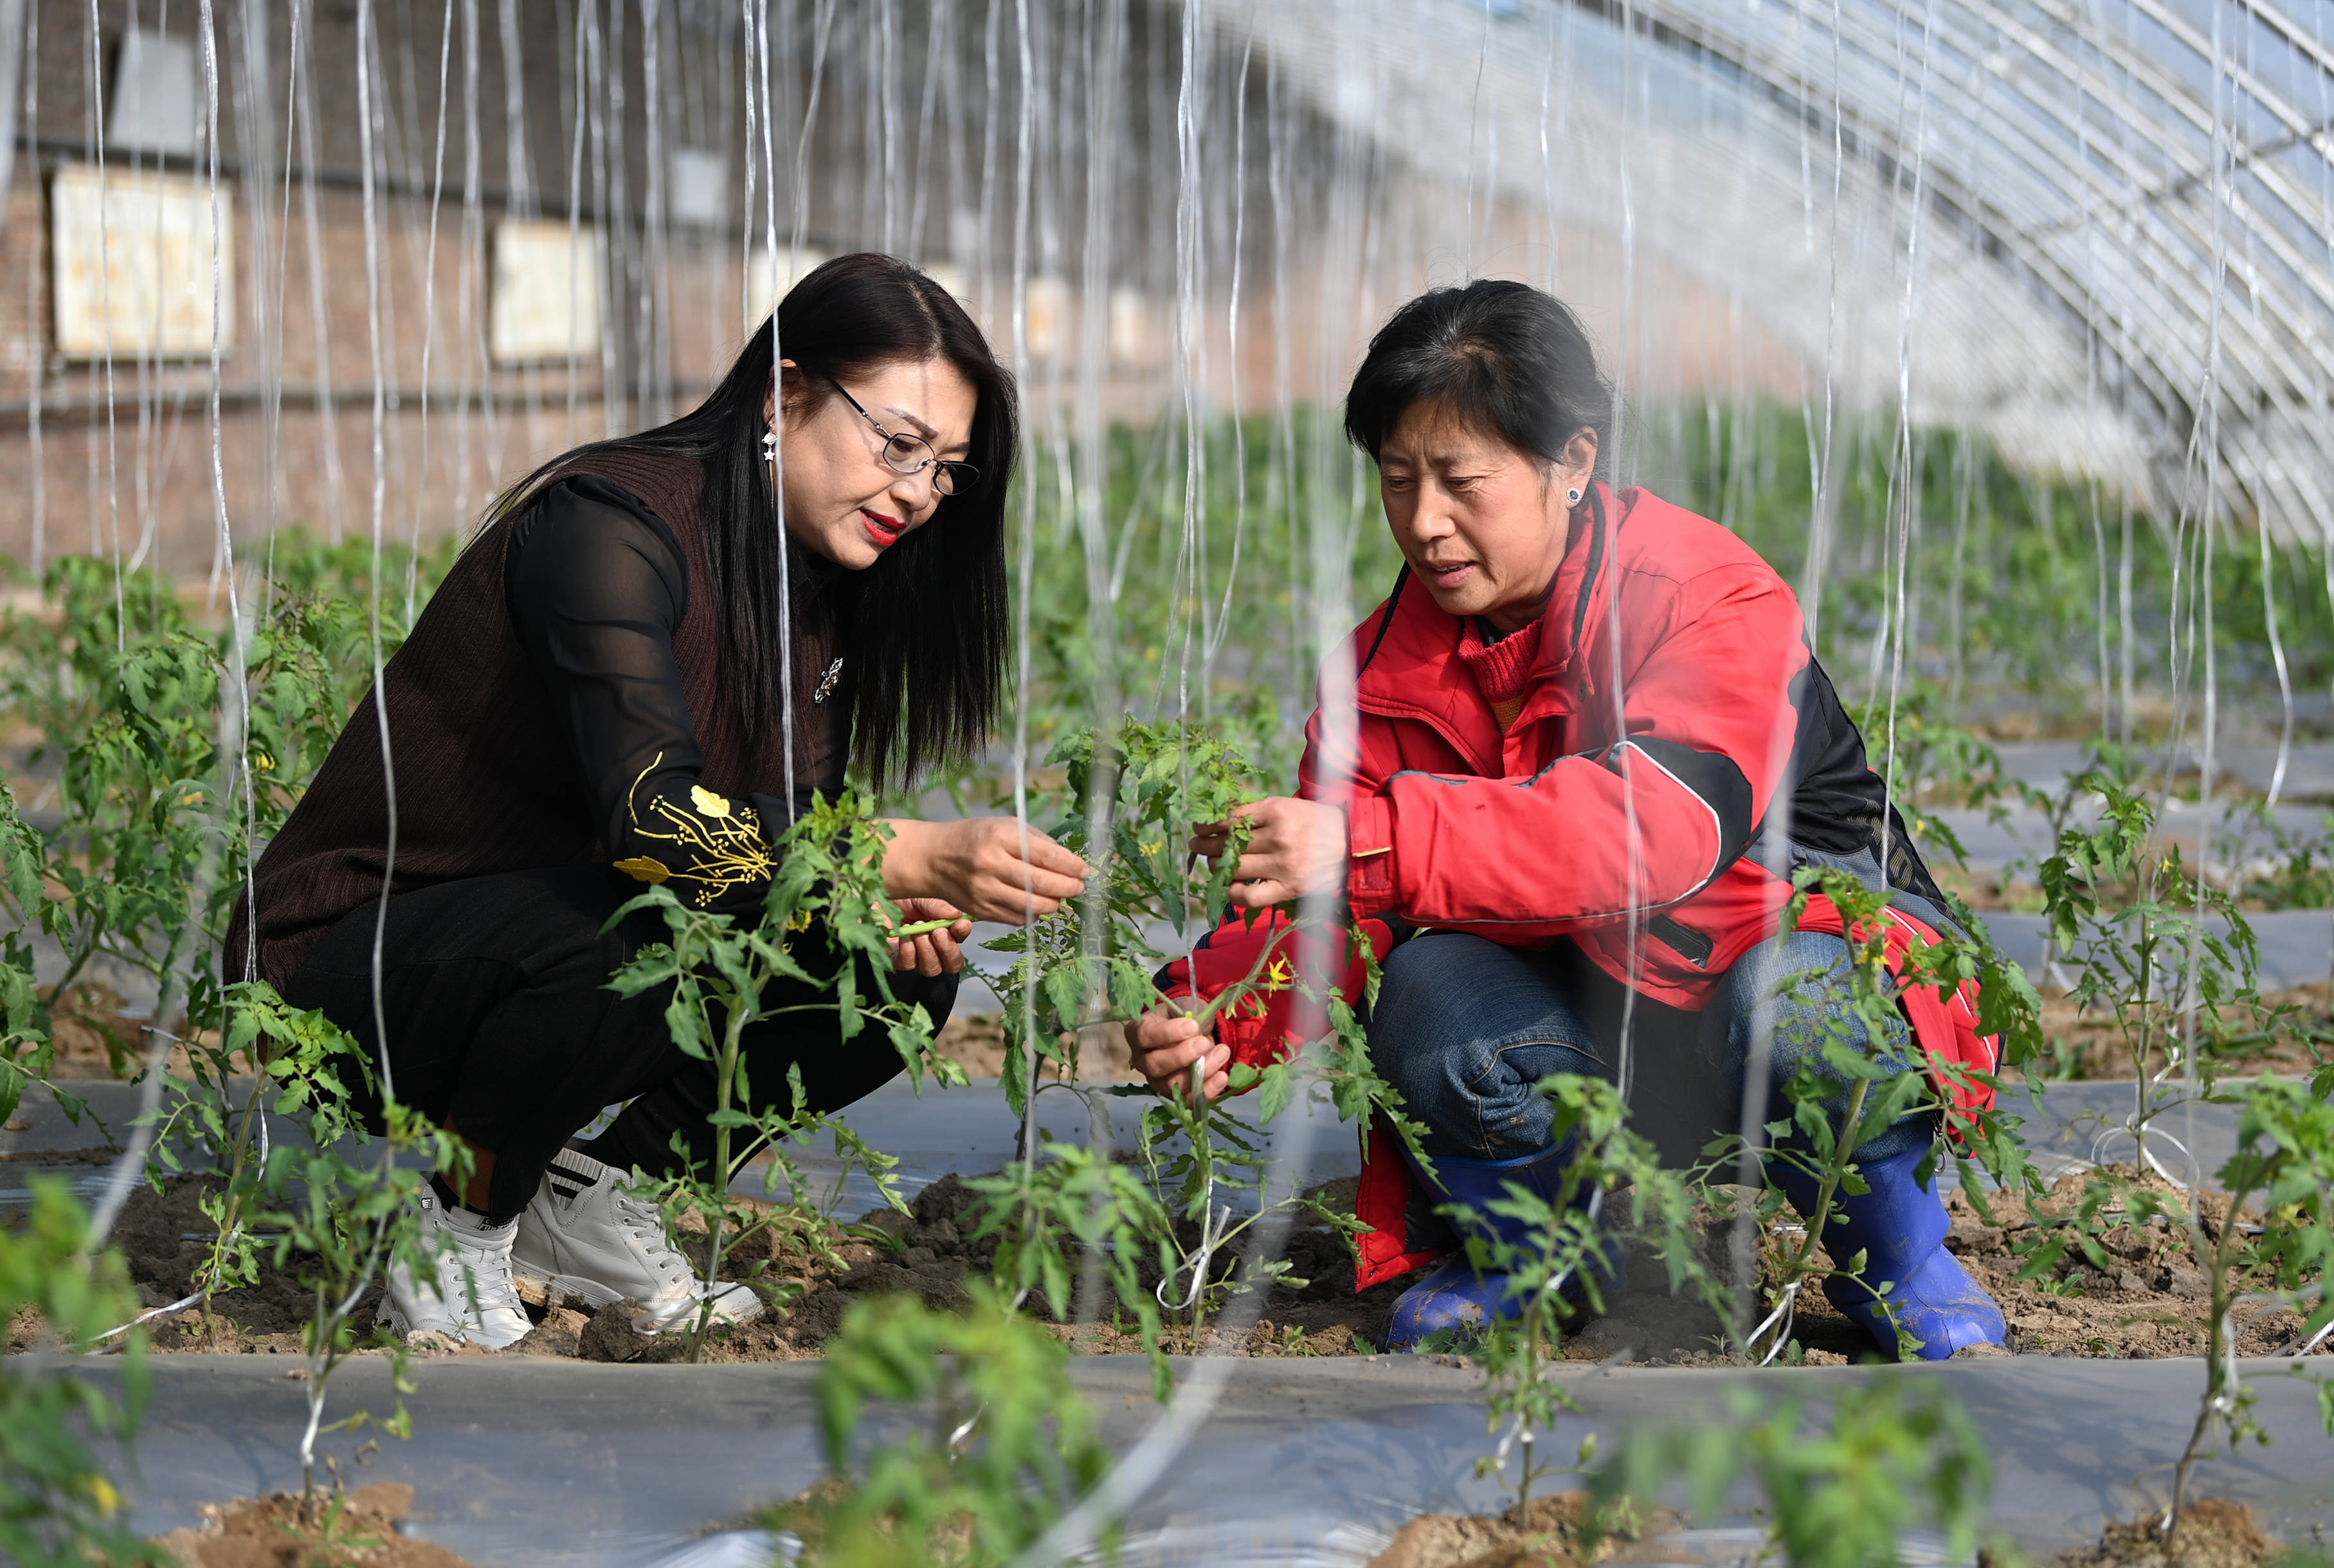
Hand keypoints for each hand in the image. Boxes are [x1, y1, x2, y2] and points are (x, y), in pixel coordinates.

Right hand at [881, 816, 1088, 924]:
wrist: (933, 858)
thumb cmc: (974, 837)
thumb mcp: (1004, 825)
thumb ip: (1036, 841)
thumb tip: (1069, 862)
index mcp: (1000, 837)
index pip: (1046, 856)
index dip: (1071, 866)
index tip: (1084, 871)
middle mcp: (991, 864)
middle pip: (1042, 884)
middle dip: (1068, 888)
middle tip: (1078, 887)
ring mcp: (984, 890)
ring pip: (1032, 906)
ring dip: (1054, 904)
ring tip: (1059, 897)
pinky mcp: (981, 911)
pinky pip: (1017, 917)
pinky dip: (1034, 913)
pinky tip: (1038, 905)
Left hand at [887, 897, 971, 976]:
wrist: (871, 898)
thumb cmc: (898, 897)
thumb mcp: (921, 897)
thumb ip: (938, 907)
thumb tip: (956, 915)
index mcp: (943, 928)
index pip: (960, 938)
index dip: (962, 933)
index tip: (959, 924)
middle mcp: (932, 945)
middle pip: (952, 963)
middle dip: (948, 949)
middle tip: (938, 933)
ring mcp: (915, 956)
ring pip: (932, 969)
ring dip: (928, 951)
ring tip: (918, 931)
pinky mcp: (895, 960)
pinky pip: (908, 965)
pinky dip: (909, 952)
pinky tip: (905, 938)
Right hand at [1126, 1006, 1229, 1102]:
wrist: (1194, 1035)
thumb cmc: (1183, 1018)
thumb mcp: (1184, 1007)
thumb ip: (1190, 1013)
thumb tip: (1200, 1027)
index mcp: (1138, 1033)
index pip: (1144, 1036)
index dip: (1167, 1033)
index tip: (1192, 1026)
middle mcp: (1142, 1061)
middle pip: (1154, 1065)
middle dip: (1181, 1056)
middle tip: (1204, 1043)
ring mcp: (1157, 1081)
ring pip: (1172, 1085)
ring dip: (1200, 1071)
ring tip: (1222, 1053)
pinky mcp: (1175, 1096)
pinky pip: (1188, 1101)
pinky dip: (1207, 1091)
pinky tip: (1221, 1077)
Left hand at [1191, 796, 1348, 908]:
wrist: (1354, 845)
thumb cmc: (1318, 824)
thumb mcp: (1291, 806)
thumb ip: (1260, 812)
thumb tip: (1222, 818)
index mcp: (1278, 810)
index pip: (1230, 818)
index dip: (1208, 824)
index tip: (1198, 827)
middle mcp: (1278, 836)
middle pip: (1228, 843)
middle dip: (1205, 844)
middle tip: (1197, 845)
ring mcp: (1283, 865)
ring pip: (1234, 867)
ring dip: (1217, 866)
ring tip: (1214, 863)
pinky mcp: (1288, 889)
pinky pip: (1249, 896)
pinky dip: (1233, 892)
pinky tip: (1230, 886)